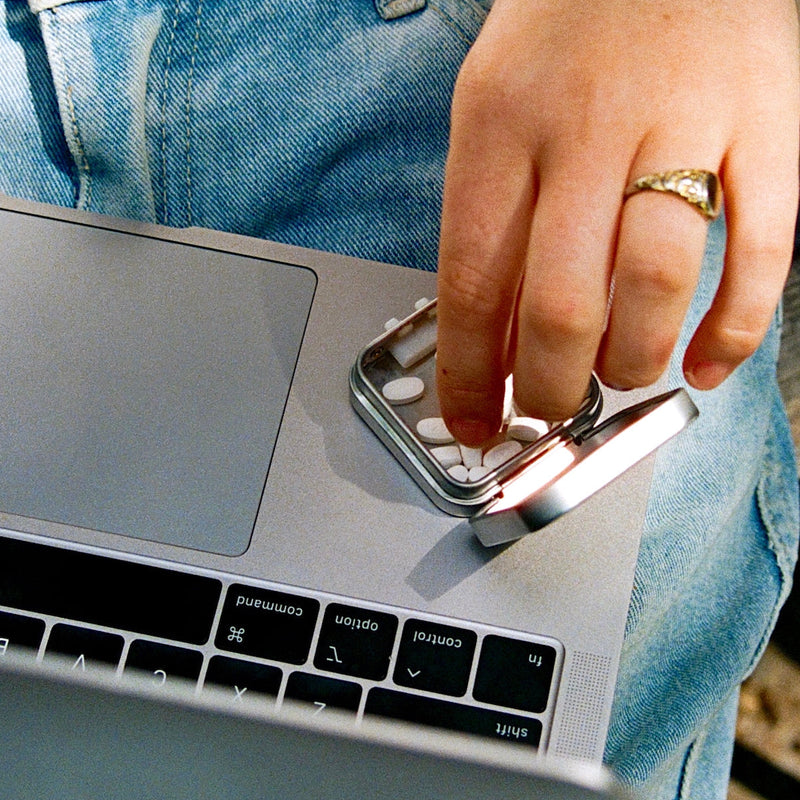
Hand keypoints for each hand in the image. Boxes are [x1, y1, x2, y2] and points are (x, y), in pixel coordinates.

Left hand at [436, 0, 799, 445]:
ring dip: (632, 359)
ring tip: (618, 373)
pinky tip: (708, 364)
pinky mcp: (765, 126)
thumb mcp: (492, 110)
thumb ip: (490, 222)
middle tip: (549, 408)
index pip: (470, 281)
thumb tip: (489, 340)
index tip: (472, 423)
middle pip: (560, 301)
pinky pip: (762, 248)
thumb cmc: (564, 33)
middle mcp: (584, 128)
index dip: (468, 374)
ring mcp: (682, 125)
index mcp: (499, 125)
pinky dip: (735, 328)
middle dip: (550, 385)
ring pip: (655, 283)